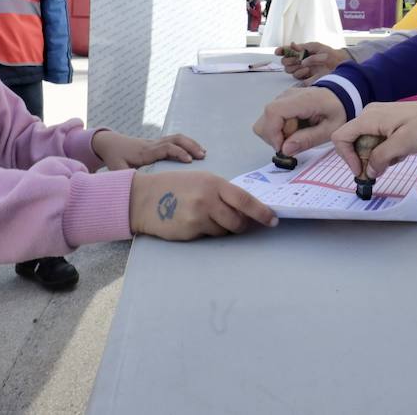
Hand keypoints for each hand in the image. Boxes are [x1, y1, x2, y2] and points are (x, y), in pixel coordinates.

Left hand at [92, 130, 205, 169]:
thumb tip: (135, 190)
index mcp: (145, 152)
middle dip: (190, 146)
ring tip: (203, 153)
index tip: (190, 161)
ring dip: (191, 143)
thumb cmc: (114, 157)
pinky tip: (194, 151)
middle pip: (174, 139)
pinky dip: (187, 143)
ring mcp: (155, 142)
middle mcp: (152, 145)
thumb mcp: (117, 169)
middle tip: (203, 156)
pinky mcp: (157, 143)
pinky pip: (174, 140)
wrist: (110, 143)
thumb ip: (126, 178)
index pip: (165, 148)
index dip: (178, 153)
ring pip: (176, 137)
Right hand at [129, 170, 276, 239]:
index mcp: (213, 183)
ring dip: (222, 227)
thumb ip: (221, 192)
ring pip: (224, 230)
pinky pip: (209, 235)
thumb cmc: (174, 187)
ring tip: (205, 216)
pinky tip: (193, 221)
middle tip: (239, 222)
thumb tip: (245, 208)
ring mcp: (198, 217)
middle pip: (238, 220)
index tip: (273, 220)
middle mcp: (207, 199)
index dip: (261, 212)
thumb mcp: (200, 180)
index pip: (245, 199)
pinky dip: (207, 231)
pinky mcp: (190, 231)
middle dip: (242, 224)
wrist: (143, 198)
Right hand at [253, 86, 346, 154]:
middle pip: (265, 120)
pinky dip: (278, 130)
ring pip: (264, 122)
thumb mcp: (330, 130)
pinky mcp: (280, 103)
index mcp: (302, 100)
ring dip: (276, 135)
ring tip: (296, 134)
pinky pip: (269, 121)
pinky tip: (294, 130)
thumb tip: (285, 149)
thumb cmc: (337, 112)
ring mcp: (281, 98)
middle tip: (295, 141)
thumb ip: (309, 139)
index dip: (273, 133)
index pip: (273, 112)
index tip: (284, 147)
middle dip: (275, 138)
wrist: (339, 96)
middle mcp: (287, 96)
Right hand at [275, 41, 349, 81]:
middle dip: (288, 60)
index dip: (281, 51)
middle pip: (284, 62)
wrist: (338, 64)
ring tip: (304, 65)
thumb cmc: (328, 53)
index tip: (278, 52)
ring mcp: (301, 70)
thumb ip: (304, 47)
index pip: (286, 51)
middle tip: (294, 59)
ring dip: (294, 67)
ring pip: (289, 70)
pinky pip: (297, 77)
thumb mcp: (317, 47)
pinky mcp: (305, 78)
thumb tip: (293, 47)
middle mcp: (298, 61)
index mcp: (300, 51)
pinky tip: (307, 70)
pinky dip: (300, 73)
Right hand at [331, 99, 416, 177]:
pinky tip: (402, 151)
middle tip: (383, 168)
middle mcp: (370, 115)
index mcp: (369, 117)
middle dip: (365, 159)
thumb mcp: (404, 144)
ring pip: (366, 143)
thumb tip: (368, 172)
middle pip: (353, 142)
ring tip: (398, 157)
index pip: (341, 137)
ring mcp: (379, 119)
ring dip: (378, 156)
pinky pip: (378, 141)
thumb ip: (381, 157)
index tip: (362, 172)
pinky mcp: (389, 123)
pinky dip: (386, 151)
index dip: (347, 157)